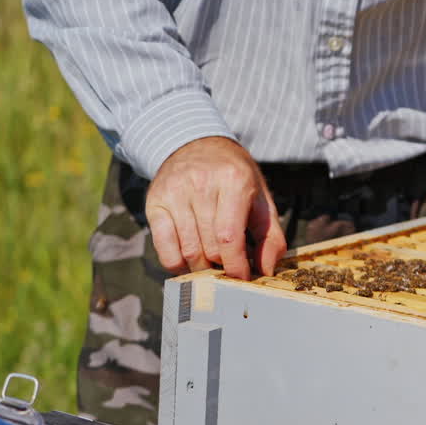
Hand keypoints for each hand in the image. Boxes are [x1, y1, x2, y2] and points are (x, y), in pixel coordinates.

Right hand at [145, 136, 286, 279]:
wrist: (197, 144)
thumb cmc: (235, 178)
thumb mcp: (261, 199)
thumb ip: (271, 236)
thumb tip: (267, 271)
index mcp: (233, 181)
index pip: (229, 238)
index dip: (237, 266)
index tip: (243, 280)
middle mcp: (200, 184)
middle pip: (209, 247)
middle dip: (222, 267)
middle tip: (230, 269)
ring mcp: (174, 193)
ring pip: (188, 250)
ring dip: (202, 268)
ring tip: (214, 265)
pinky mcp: (155, 202)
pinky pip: (164, 247)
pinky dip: (178, 264)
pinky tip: (190, 262)